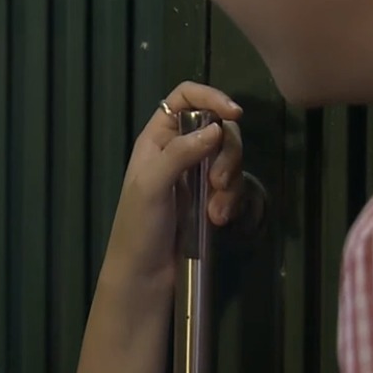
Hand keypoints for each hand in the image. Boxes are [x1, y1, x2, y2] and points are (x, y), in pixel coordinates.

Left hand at [105, 81, 246, 282]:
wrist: (144, 275)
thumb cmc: (138, 227)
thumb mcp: (151, 186)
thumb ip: (180, 153)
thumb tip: (216, 128)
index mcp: (157, 138)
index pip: (184, 98)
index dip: (210, 97)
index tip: (234, 114)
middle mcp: (178, 150)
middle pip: (218, 127)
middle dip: (227, 153)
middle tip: (219, 182)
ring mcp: (196, 174)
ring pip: (230, 158)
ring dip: (230, 182)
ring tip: (217, 212)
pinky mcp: (210, 198)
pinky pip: (233, 186)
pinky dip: (231, 201)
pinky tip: (218, 221)